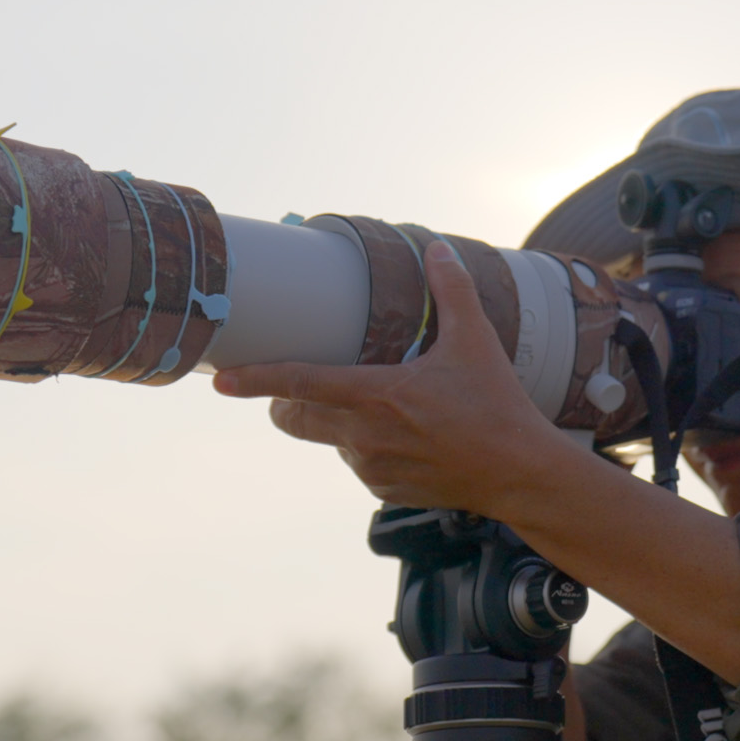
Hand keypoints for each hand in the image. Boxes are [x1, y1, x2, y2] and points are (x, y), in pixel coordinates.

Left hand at [212, 240, 569, 515]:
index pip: (300, 383)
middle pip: (295, 418)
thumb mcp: (477, 341)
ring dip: (337, 425)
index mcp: (376, 395)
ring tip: (384, 412)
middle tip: (293, 390)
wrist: (519, 473)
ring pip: (329, 441)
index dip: (256, 380)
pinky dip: (368, 450)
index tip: (221, 380)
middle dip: (282, 403)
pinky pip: (358, 465)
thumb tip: (438, 249)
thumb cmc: (497, 406)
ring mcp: (370, 468)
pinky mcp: (383, 491)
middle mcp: (363, 435)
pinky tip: (407, 440)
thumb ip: (451, 291)